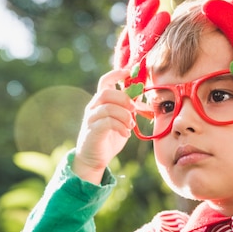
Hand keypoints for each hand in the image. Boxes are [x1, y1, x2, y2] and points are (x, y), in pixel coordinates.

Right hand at [73, 69, 135, 183]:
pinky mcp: (92, 131)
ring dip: (124, 115)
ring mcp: (91, 119)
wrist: (94, 159)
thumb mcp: (122, 121)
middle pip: (107, 92)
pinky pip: (107, 122)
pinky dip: (120, 127)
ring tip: (131, 126)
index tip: (129, 72)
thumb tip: (140, 97)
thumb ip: (128, 109)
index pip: (105, 81)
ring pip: (108, 107)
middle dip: (124, 99)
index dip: (116, 74)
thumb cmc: (109, 138)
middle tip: (135, 110)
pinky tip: (126, 134)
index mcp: (101, 102)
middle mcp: (93, 107)